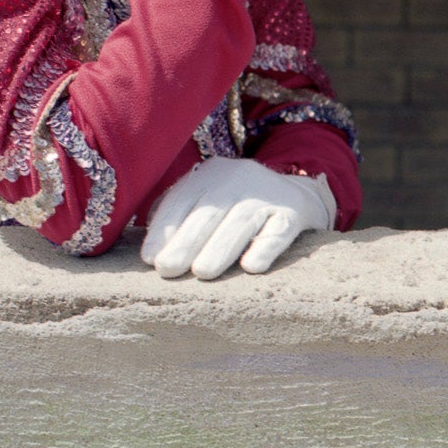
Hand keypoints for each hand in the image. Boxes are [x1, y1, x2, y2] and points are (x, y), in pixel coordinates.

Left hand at [140, 156, 336, 278]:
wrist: (297, 194)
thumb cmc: (237, 206)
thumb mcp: (208, 200)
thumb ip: (179, 217)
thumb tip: (151, 251)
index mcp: (210, 175)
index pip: (182, 200)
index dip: (164, 229)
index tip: (149, 259)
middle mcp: (238, 178)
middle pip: (210, 212)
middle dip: (187, 241)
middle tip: (168, 269)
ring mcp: (268, 194)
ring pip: (241, 222)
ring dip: (220, 248)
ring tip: (202, 273)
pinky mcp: (294, 212)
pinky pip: (280, 231)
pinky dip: (266, 248)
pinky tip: (252, 267)